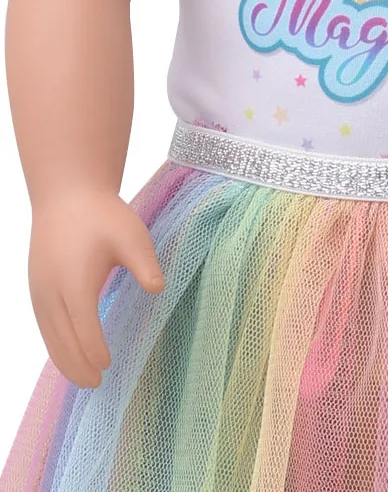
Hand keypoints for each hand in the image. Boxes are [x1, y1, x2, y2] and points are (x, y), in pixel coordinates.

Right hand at [28, 188, 163, 387]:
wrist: (67, 195)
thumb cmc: (103, 216)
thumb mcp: (131, 236)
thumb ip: (144, 264)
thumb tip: (158, 289)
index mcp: (74, 282)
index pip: (83, 327)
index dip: (94, 350)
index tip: (108, 366)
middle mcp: (50, 291)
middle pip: (61, 339)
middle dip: (77, 364)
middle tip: (96, 384)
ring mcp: (39, 290)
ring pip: (48, 334)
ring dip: (63, 358)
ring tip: (82, 378)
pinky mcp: (36, 286)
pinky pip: (43, 324)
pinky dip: (54, 342)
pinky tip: (66, 351)